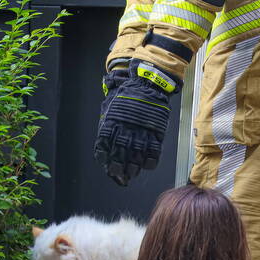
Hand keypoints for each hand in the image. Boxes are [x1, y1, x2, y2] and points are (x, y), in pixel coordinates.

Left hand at [93, 60, 179, 185]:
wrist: (148, 83)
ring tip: (131, 175)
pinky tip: (147, 166)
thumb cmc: (127, 94)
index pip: (104, 145)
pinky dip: (150, 161)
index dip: (105, 158)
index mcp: (112, 121)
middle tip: (120, 177)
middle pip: (120, 154)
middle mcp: (126, 128)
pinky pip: (154, 150)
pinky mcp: (156, 131)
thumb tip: (103, 143)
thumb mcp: (110, 105)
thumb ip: (106, 123)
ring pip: (136, 155)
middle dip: (118, 168)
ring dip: (133, 168)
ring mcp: (141, 130)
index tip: (106, 166)